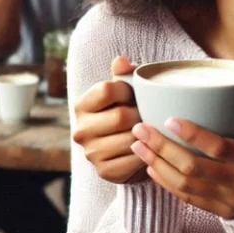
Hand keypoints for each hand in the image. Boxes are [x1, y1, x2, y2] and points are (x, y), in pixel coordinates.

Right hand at [72, 56, 145, 183]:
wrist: (128, 148)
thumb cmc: (127, 111)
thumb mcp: (125, 90)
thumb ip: (123, 74)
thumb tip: (121, 61)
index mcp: (82, 106)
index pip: (107, 89)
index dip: (128, 90)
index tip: (136, 94)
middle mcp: (80, 130)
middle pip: (121, 116)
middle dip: (141, 114)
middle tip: (150, 114)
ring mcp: (91, 153)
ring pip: (130, 139)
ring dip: (146, 135)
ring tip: (152, 130)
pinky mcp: (105, 171)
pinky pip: (134, 160)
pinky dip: (146, 154)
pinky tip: (149, 148)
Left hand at [129, 90, 233, 218]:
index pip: (220, 148)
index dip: (194, 135)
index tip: (170, 119)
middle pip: (193, 167)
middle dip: (162, 147)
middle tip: (141, 128)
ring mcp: (224, 199)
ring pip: (184, 183)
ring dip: (157, 164)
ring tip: (138, 145)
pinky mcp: (214, 209)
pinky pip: (185, 197)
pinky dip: (164, 182)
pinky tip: (149, 166)